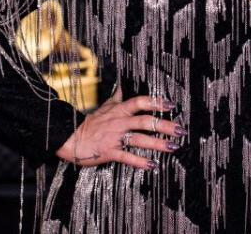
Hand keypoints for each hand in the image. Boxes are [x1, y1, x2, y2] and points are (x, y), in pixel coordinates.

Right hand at [55, 87, 184, 169]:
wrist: (70, 138)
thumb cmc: (90, 124)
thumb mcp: (104, 107)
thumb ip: (116, 98)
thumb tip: (122, 85)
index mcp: (119, 110)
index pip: (140, 102)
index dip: (156, 103)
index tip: (171, 105)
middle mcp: (119, 122)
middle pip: (145, 122)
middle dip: (164, 126)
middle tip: (180, 130)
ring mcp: (115, 137)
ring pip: (139, 139)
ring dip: (157, 144)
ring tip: (173, 147)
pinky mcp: (109, 152)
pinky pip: (127, 157)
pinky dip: (140, 161)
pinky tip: (153, 165)